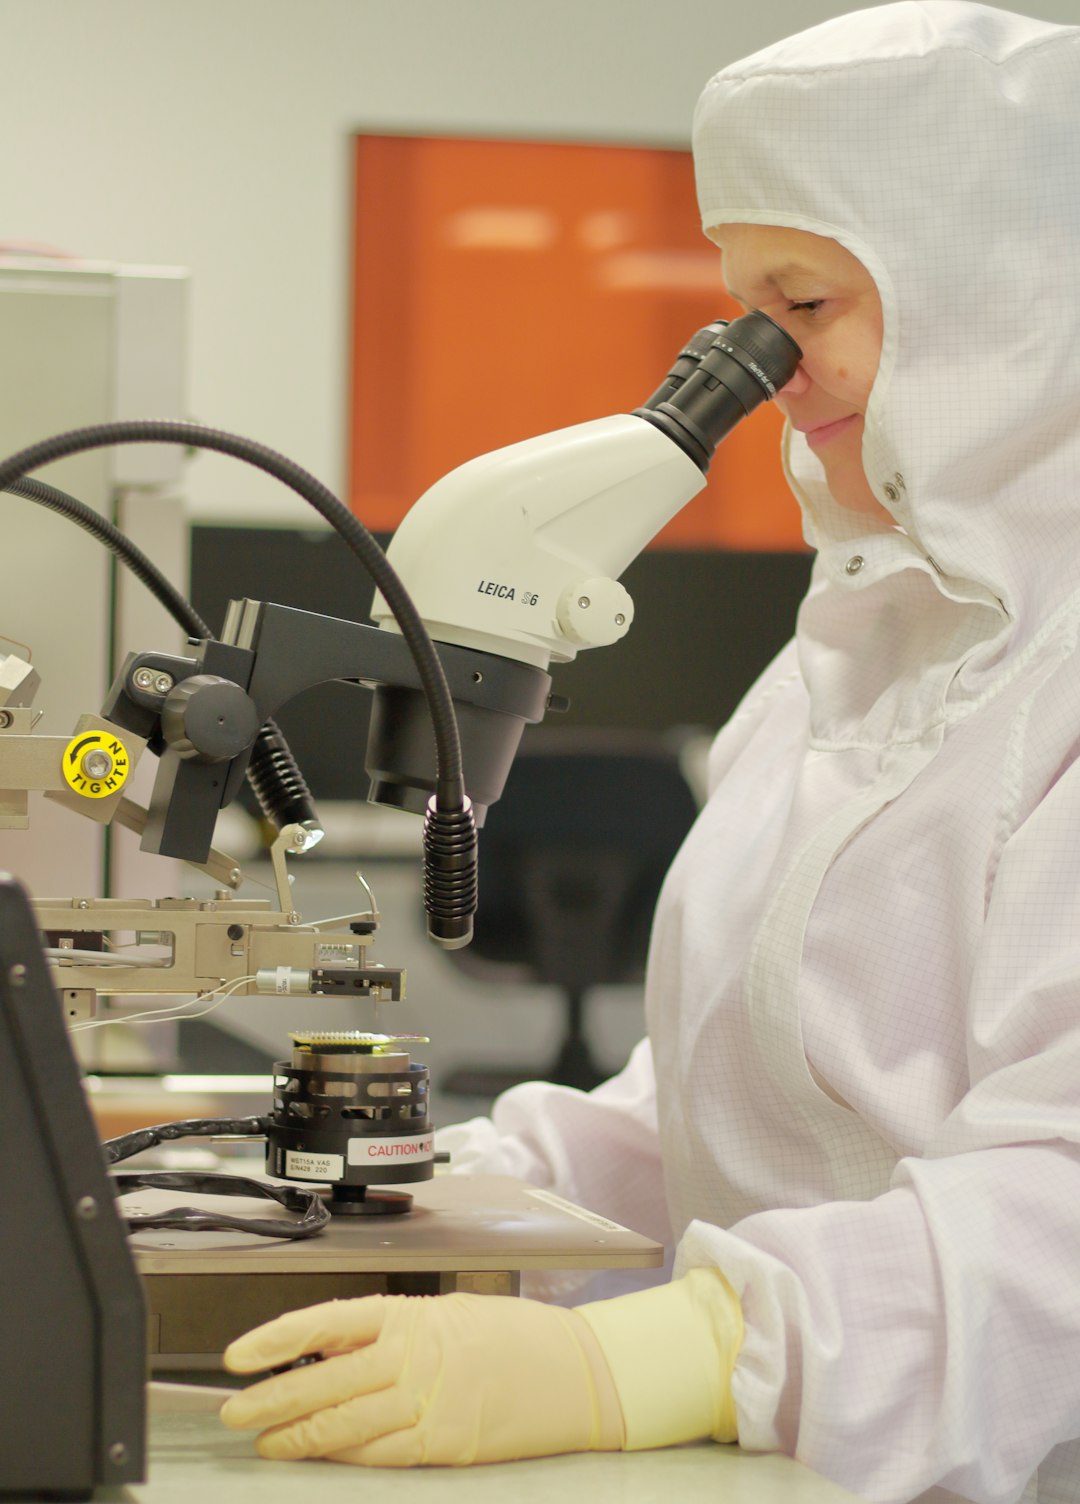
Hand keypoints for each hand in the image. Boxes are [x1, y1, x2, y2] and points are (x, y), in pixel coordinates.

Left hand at [220, 1291, 624, 1465]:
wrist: (576, 1372)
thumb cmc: (514, 1337)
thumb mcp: (448, 1314)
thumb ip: (393, 1334)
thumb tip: (331, 1353)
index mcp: (411, 1315)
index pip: (326, 1322)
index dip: (276, 1339)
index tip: (239, 1356)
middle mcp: (413, 1357)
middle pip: (325, 1380)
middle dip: (271, 1399)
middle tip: (235, 1412)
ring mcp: (428, 1403)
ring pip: (343, 1423)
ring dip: (298, 1436)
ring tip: (267, 1442)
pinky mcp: (444, 1445)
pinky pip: (379, 1454)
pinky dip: (344, 1459)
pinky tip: (321, 1460)